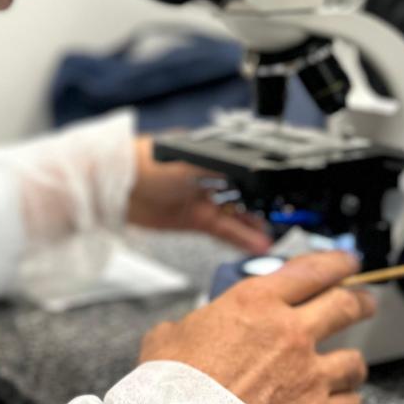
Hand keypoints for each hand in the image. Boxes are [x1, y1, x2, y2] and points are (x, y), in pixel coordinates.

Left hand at [127, 135, 271, 253]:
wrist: (116, 186)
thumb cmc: (148, 162)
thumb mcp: (191, 161)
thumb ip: (224, 168)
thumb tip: (253, 170)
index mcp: (212, 158)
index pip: (247, 171)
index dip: (265, 185)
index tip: (284, 197)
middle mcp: (211, 179)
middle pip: (245, 195)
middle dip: (265, 209)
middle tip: (287, 222)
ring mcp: (203, 201)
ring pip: (237, 216)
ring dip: (255, 228)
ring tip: (276, 240)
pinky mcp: (195, 221)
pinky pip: (224, 231)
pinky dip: (241, 239)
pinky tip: (258, 245)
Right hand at [138, 251, 375, 403]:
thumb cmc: (173, 386)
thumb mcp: (169, 336)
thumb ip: (192, 325)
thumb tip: (187, 331)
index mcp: (254, 302)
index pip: (310, 270)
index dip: (335, 262)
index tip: (347, 261)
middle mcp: (290, 332)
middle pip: (346, 306)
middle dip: (361, 301)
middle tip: (364, 301)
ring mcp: (310, 375)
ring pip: (355, 360)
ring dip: (351, 361)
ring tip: (347, 364)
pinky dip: (346, 403)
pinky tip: (338, 403)